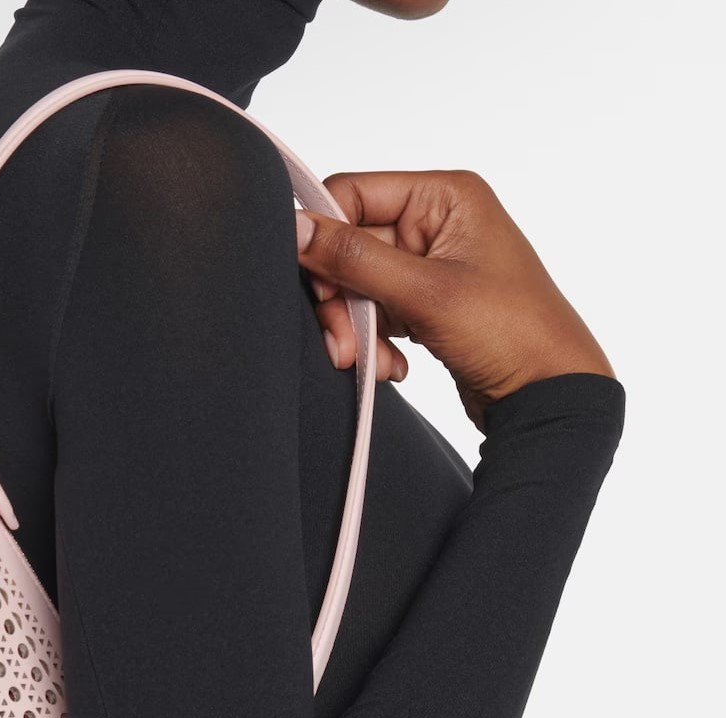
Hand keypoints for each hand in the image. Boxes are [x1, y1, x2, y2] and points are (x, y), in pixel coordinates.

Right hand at [295, 169, 615, 429]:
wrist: (548, 394)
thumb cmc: (512, 333)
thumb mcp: (425, 292)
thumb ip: (354, 259)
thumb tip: (297, 230)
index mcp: (444, 197)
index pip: (352, 194)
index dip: (326, 238)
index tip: (318, 283)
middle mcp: (434, 223)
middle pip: (349, 246)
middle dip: (339, 299)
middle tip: (343, 341)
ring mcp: (428, 265)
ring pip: (356, 286)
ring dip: (355, 328)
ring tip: (371, 361)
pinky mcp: (423, 304)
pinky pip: (374, 313)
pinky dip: (374, 342)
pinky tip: (394, 366)